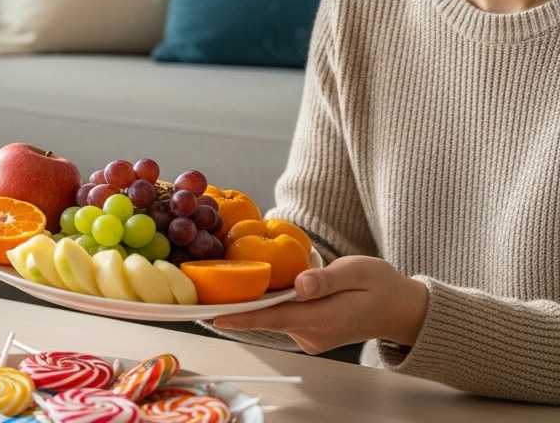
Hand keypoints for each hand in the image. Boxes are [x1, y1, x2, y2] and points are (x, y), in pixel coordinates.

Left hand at [212, 256, 428, 353]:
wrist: (402, 310)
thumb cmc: (381, 285)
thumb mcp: (359, 271)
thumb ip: (328, 279)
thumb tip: (301, 285)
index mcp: (326, 318)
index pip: (276, 318)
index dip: (244, 317)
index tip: (215, 316)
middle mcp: (314, 334)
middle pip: (269, 318)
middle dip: (239, 306)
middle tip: (205, 293)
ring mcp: (311, 337)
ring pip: (276, 317)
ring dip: (257, 302)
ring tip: (232, 280)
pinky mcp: (310, 334)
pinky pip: (284, 317)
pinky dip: (273, 304)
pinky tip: (264, 287)